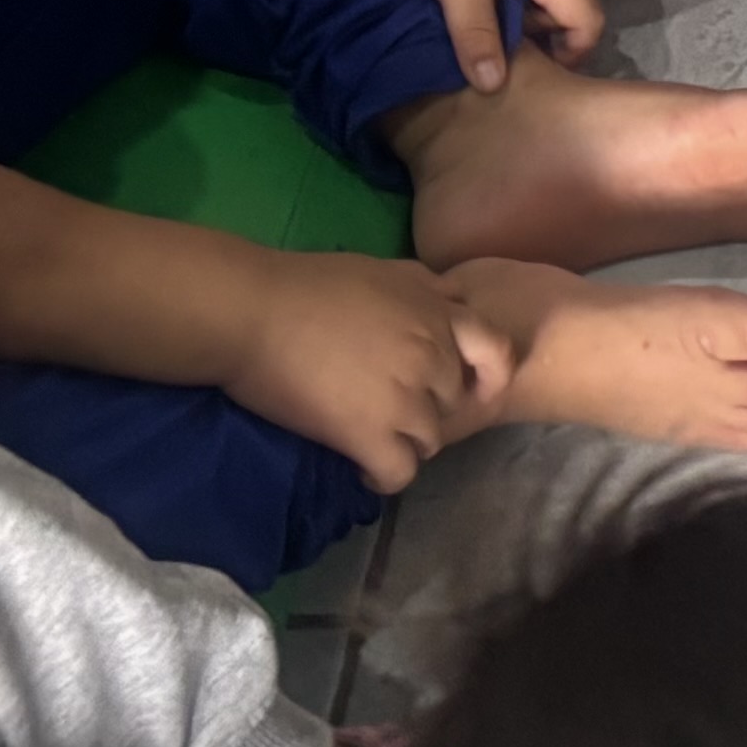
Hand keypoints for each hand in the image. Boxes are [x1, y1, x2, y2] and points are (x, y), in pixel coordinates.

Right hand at [224, 257, 505, 492]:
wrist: (251, 312)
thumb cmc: (306, 284)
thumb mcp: (382, 268)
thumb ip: (425, 286)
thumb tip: (450, 298)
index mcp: (436, 315)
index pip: (495, 351)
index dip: (485, 374)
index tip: (468, 390)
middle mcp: (432, 358)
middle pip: (454, 402)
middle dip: (429, 407)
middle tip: (390, 409)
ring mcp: (405, 401)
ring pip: (430, 441)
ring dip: (405, 442)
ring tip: (372, 437)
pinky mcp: (368, 436)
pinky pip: (398, 474)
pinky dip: (383, 478)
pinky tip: (362, 470)